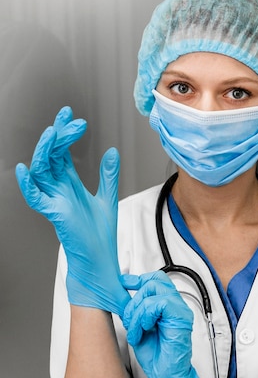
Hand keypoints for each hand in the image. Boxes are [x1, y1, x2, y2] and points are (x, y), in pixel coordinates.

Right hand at [15, 106, 129, 315]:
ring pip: (41, 171)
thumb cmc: (99, 236)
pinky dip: (28, 185)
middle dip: (58, 136)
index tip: (70, 116)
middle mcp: (58, 190)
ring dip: (45, 151)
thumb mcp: (107, 198)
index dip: (63, 134)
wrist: (100, 261)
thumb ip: (108, 175)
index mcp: (69, 185)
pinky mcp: (55, 215)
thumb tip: (112, 151)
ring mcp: (54, 201)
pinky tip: (25, 169)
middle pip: (50, 156)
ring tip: (53, 133)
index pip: (61, 153)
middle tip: (70, 121)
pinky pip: (35, 198)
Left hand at [122, 271, 199, 377]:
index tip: (124, 283)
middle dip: (134, 300)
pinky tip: (145, 329)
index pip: (156, 280)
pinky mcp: (181, 319)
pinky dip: (146, 315)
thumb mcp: (138, 328)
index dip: (138, 279)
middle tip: (129, 321)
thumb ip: (135, 311)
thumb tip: (122, 298)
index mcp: (168, 307)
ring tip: (136, 329)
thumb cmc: (156, 357)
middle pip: (154, 281)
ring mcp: (180, 312)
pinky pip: (160, 303)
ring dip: (138, 310)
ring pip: (154, 290)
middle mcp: (176, 306)